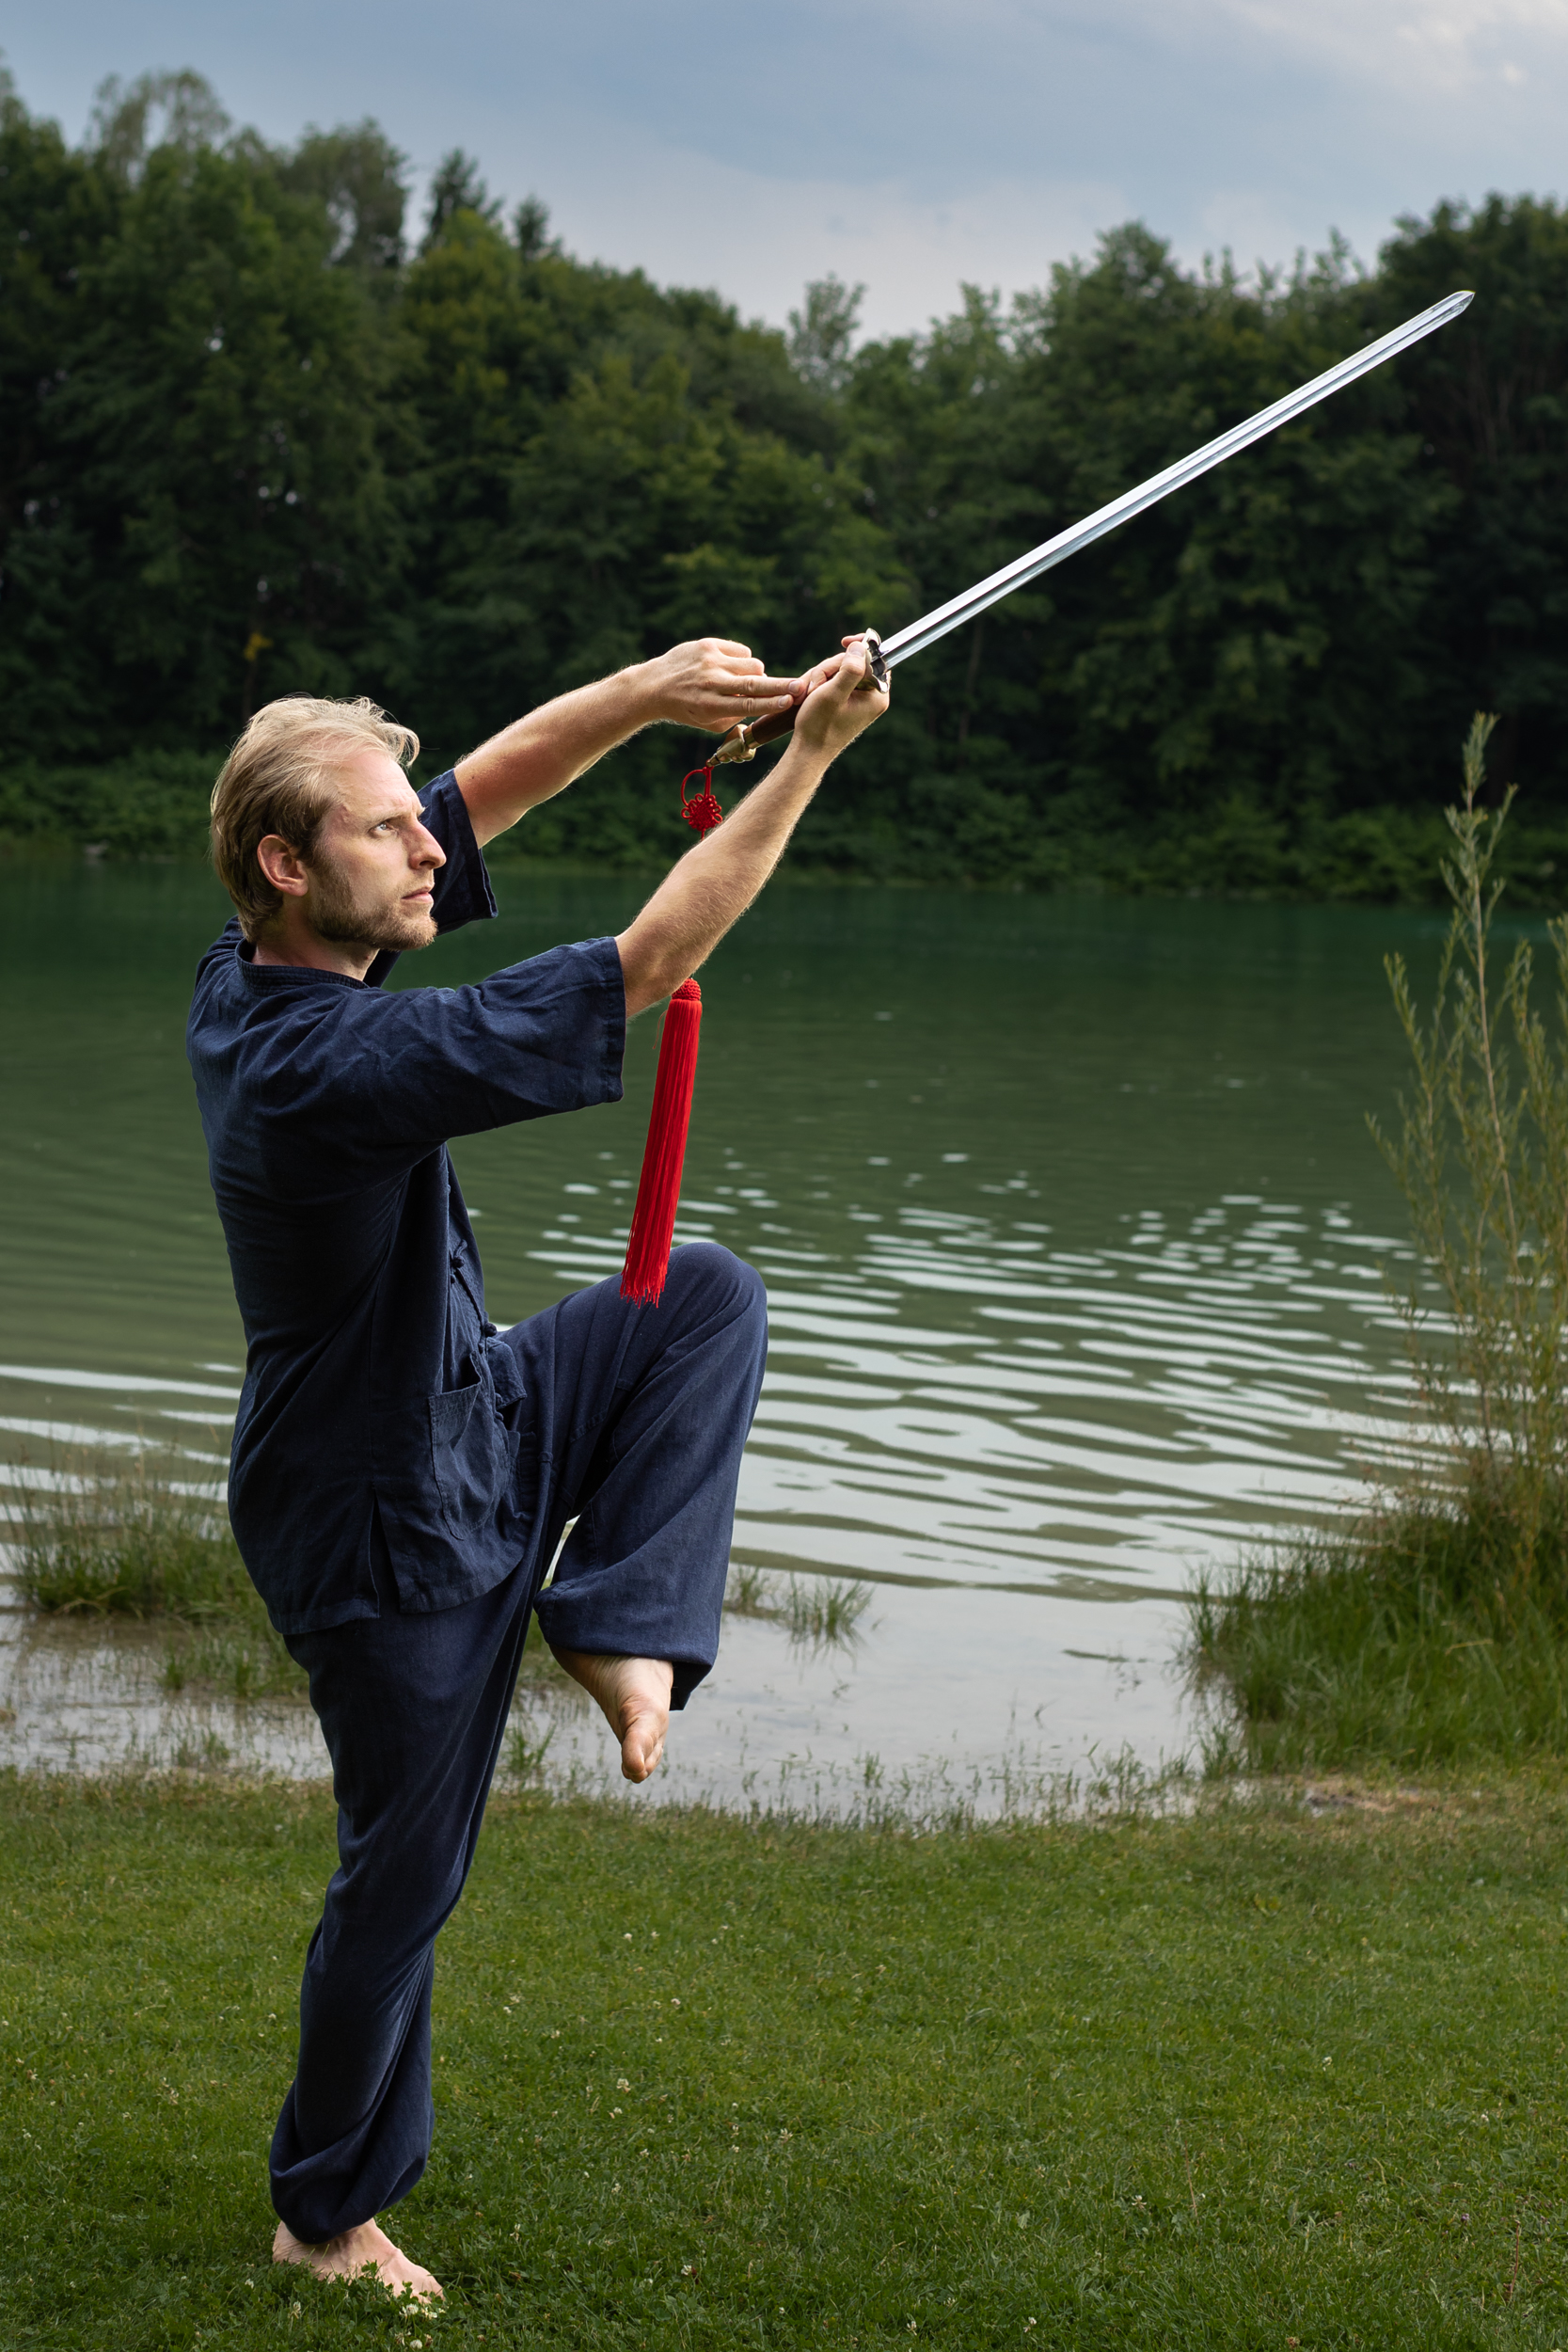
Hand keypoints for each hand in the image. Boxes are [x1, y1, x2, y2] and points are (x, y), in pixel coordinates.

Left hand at [639, 638, 801, 734]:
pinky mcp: (708, 644)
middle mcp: (710, 682)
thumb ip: (735, 716)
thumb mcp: (708, 723)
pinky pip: (741, 651)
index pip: (746, 705)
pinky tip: (729, 668)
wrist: (655, 686)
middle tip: (801, 686)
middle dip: (780, 686)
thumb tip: (762, 703)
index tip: (790, 702)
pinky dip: (742, 661)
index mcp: (710, 706)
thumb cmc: (688, 708)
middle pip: (752, 683)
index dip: (770, 703)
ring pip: (751, 664)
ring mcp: (709, 660)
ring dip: (757, 674)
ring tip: (743, 682)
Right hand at [791, 636, 888, 755]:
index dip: (860, 647)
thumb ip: (850, 669)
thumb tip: (860, 646)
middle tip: (815, 685)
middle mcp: (873, 697)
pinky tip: (813, 694)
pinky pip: (837, 681)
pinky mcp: (849, 703)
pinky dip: (823, 683)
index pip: (876, 659)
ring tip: (811, 693)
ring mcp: (860, 700)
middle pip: (855, 663)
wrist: (809, 751)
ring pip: (843, 670)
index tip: (844, 641)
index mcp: (877, 695)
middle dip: (832, 668)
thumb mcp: (833, 694)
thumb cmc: (819, 726)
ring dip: (823, 676)